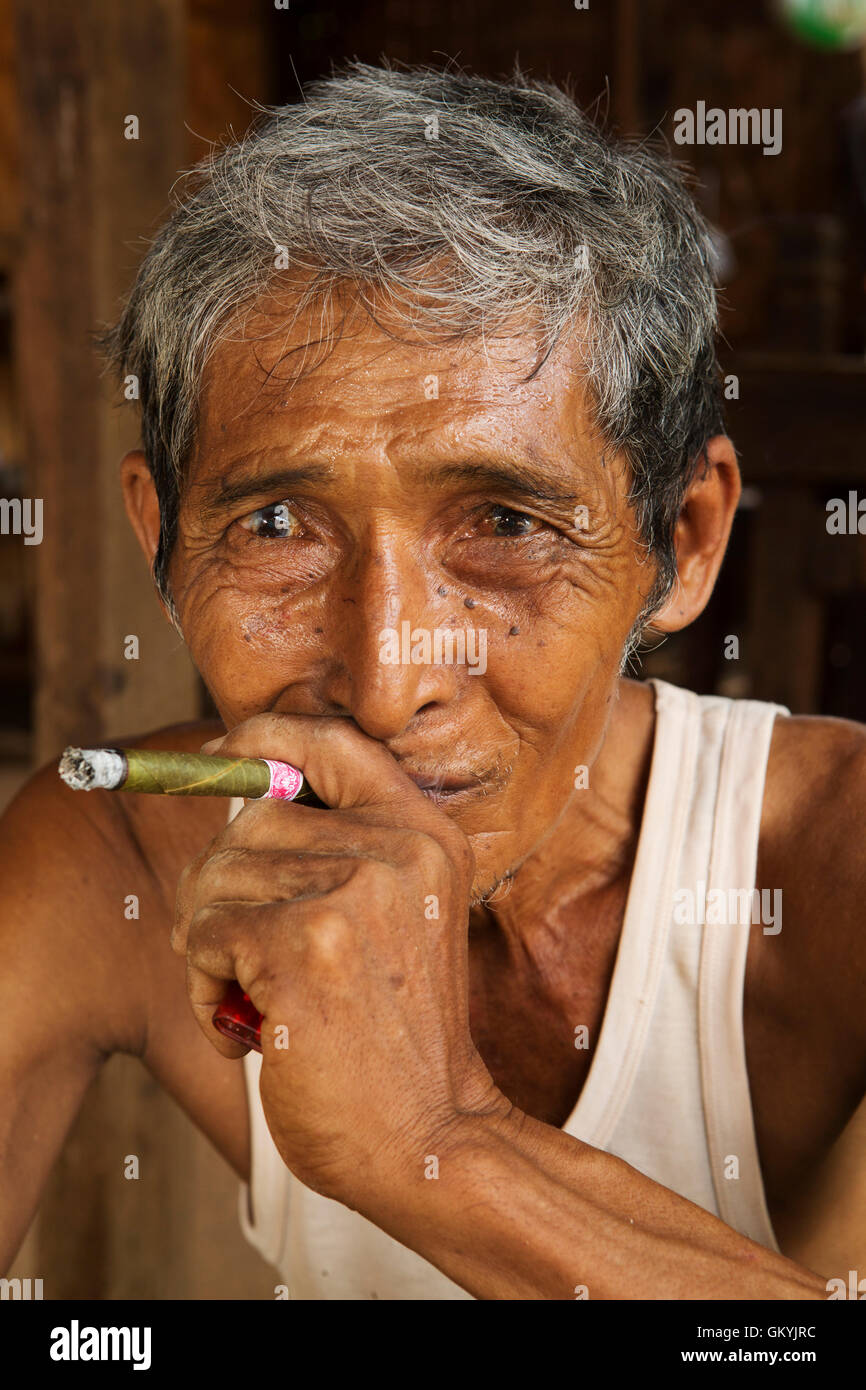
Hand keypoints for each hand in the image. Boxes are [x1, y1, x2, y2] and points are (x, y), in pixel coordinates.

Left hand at [172, 714, 505, 1217]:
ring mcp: (352, 894)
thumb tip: (237, 801)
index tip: (226, 755)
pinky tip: (246, 1025)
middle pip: (249, 820)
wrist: (430, 1136)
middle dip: (220, 888)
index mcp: (424, 833)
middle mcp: (396, 848)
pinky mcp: (303, 947)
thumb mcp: (397, 917)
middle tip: (239, 955)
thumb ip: (341, 852)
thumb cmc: (397, 1035)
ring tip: (251, 999)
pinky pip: (202, 934)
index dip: (265, 738)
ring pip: (216, 878)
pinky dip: (202, 984)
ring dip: (209, 946)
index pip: (332, 740)